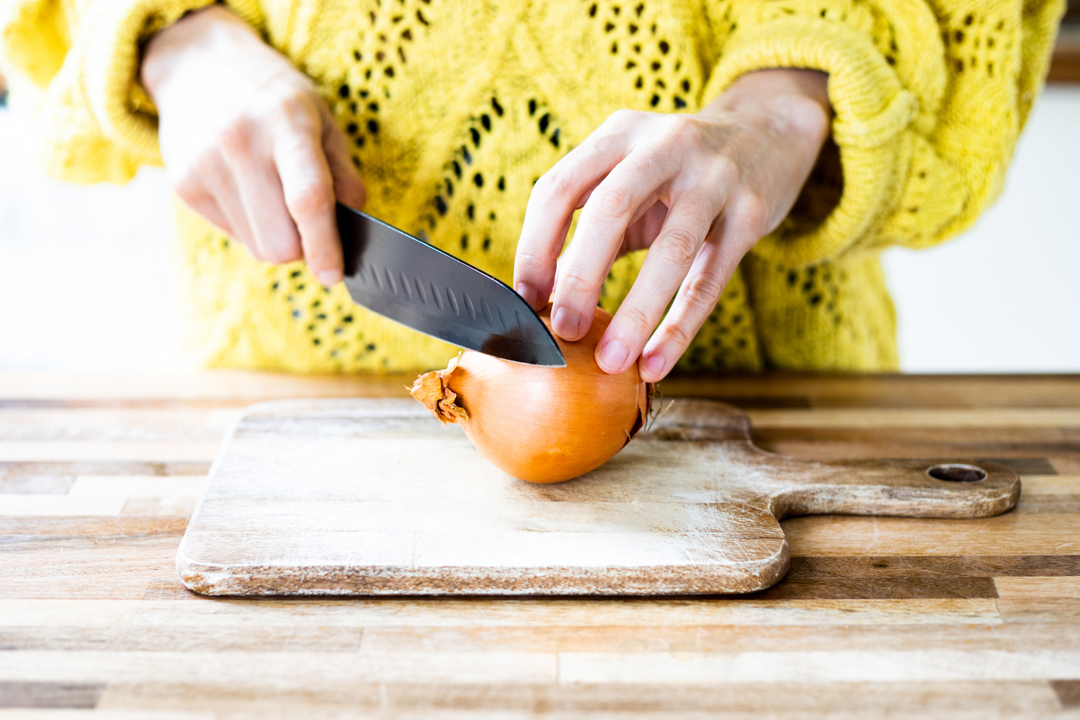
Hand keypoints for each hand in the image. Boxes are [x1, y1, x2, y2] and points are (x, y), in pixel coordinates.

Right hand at [141, 5, 364, 285]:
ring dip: (276, 237)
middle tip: (310, 225)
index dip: (324, 246)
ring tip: (274, 195)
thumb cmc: (273, 96)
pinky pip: (233, 235)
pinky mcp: (183, 185)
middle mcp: (240, 143)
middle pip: (279, 242)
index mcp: (285, 122)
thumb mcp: (321, 118)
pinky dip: (250, 225)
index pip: (307, 199)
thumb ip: (343, 174)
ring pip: (257, 247)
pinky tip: (248, 190)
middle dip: (303, 247)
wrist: (196, 64)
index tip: (334, 275)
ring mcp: (205, 165)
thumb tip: (353, 225)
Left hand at [513, 69, 830, 381]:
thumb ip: (588, 231)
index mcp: (619, 134)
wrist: (770, 134)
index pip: (559, 187)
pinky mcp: (752, 212)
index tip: (526, 301)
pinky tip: (655, 364)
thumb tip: (541, 300)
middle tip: (564, 332)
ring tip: (611, 361)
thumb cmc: (679, 173)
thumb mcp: (630, 181)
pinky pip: (710, 279)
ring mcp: (715, 176)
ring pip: (672, 249)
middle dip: (581, 276)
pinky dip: (679, 328)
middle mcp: (666, 143)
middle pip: (611, 209)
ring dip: (636, 312)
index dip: (535, 247)